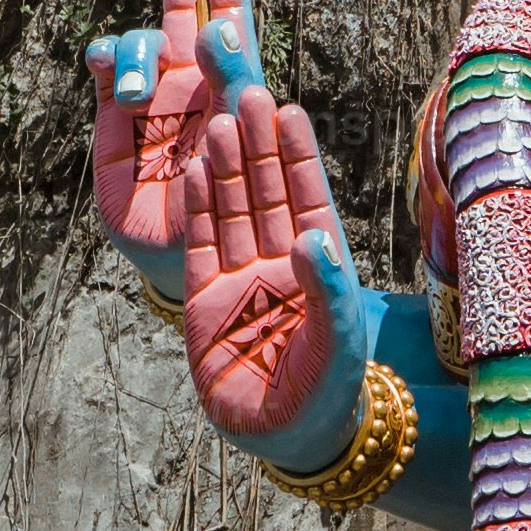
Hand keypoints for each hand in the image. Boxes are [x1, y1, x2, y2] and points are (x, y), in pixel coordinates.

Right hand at [86, 0, 250, 266]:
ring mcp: (152, 94)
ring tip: (134, 95)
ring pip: (144, 38)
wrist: (175, 257)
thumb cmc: (223, 213)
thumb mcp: (243, 156)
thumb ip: (234, 97)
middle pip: (187, 7)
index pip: (232, 18)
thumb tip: (217, 31)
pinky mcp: (113, 114)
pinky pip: (107, 66)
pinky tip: (107, 68)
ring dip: (138, 52)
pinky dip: (108, 57)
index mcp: (231, 88)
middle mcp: (193, 81)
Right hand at [178, 73, 364, 449]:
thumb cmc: (325, 393)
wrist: (284, 438)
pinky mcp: (207, 300)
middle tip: (247, 92)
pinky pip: (203, 245)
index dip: (298, 155)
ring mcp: (242, 277)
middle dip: (258, 145)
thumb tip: (312, 239)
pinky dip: (199, 210)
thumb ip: (328, 290)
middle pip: (268, 192)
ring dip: (226, 167)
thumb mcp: (337, 342)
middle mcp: (281, 262)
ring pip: (233, 211)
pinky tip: (193, 172)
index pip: (307, 199)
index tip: (289, 110)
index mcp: (319, 266)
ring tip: (217, 120)